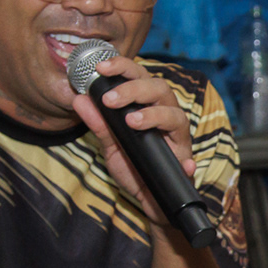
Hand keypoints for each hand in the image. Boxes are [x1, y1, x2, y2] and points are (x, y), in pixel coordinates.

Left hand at [70, 54, 194, 231]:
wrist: (147, 200)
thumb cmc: (133, 167)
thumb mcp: (110, 145)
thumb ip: (98, 123)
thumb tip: (79, 99)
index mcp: (148, 106)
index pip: (140, 78)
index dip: (123, 68)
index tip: (101, 68)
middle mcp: (166, 116)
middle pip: (160, 89)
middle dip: (134, 89)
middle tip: (109, 99)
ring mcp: (177, 139)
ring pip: (176, 116)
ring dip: (154, 115)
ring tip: (132, 122)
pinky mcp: (184, 162)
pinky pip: (188, 159)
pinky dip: (185, 161)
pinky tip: (181, 163)